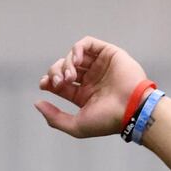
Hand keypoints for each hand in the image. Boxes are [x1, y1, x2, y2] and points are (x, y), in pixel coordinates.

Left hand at [35, 36, 149, 139]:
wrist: (132, 109)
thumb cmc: (107, 120)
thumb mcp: (76, 126)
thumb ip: (55, 119)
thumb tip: (38, 103)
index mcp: (84, 95)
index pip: (61, 84)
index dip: (49, 81)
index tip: (45, 84)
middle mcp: (91, 79)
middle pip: (64, 68)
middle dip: (56, 72)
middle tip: (59, 82)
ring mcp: (99, 66)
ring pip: (74, 56)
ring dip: (66, 63)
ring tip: (69, 76)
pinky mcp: (107, 53)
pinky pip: (86, 44)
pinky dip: (76, 49)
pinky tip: (75, 61)